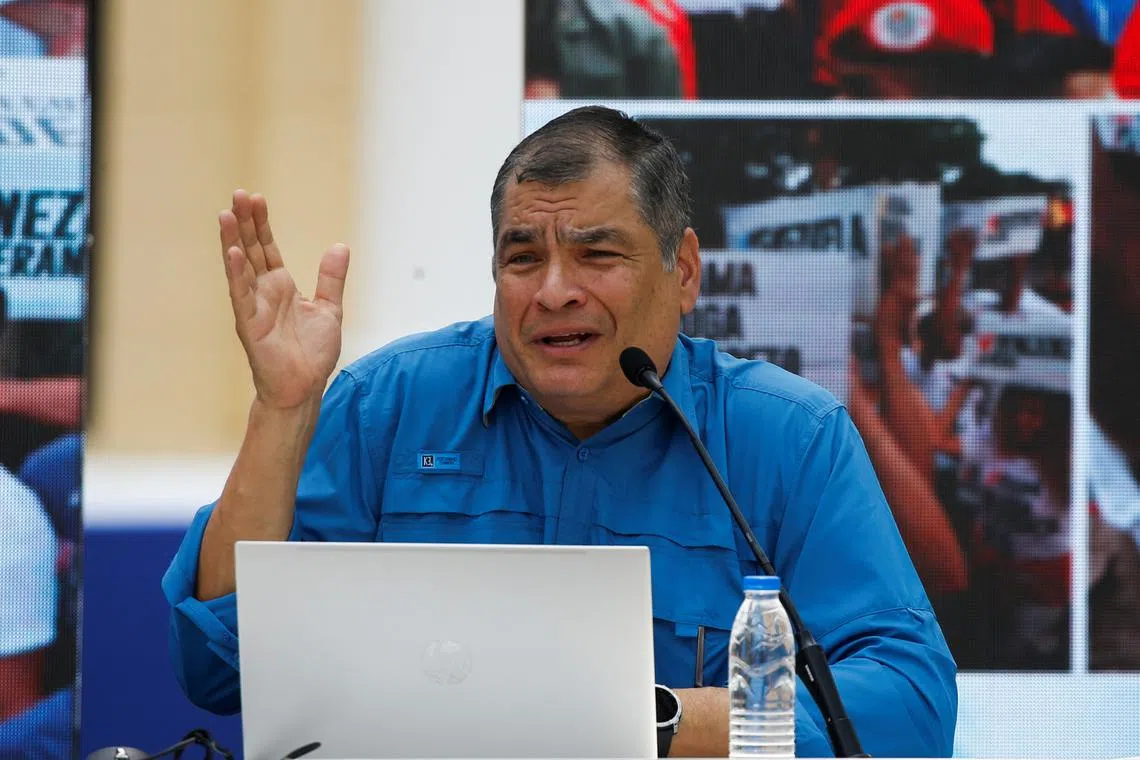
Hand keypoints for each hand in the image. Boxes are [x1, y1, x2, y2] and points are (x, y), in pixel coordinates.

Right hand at [220, 190, 348, 410]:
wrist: (305, 387)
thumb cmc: (312, 354)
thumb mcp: (329, 308)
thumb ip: (331, 278)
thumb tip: (340, 246)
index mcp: (281, 287)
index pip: (267, 248)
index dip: (262, 223)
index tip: (256, 198)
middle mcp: (263, 292)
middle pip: (251, 250)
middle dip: (245, 222)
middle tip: (238, 194)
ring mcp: (253, 306)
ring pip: (240, 267)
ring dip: (233, 240)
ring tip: (227, 213)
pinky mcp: (249, 323)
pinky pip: (241, 294)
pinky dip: (236, 273)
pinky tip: (232, 251)